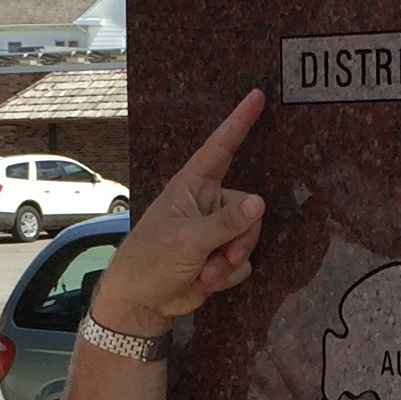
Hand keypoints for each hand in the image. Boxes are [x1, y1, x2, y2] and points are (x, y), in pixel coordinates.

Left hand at [93, 91, 266, 336]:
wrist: (141, 302)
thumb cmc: (151, 260)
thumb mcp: (188, 240)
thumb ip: (226, 223)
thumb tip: (259, 203)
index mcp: (192, 187)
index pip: (220, 148)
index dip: (239, 122)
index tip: (257, 96)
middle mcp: (207, 204)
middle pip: (249, 209)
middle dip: (239, 240)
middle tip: (219, 259)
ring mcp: (215, 231)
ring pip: (249, 238)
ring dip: (231, 261)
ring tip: (205, 273)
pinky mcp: (220, 256)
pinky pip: (243, 261)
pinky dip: (227, 275)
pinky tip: (204, 281)